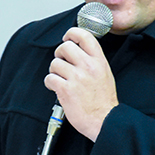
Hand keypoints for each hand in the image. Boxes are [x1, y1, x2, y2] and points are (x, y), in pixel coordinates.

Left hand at [44, 27, 117, 141]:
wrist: (104, 120)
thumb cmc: (104, 101)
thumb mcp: (105, 73)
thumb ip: (93, 60)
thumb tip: (77, 50)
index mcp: (99, 61)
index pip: (84, 35)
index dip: (71, 34)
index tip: (67, 39)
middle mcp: (88, 66)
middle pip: (65, 46)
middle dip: (59, 54)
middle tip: (61, 62)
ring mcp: (77, 78)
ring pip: (55, 63)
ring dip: (54, 71)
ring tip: (61, 79)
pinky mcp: (66, 90)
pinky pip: (50, 78)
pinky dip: (50, 83)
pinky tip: (57, 88)